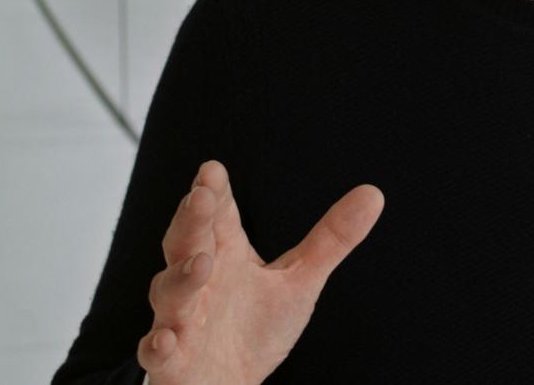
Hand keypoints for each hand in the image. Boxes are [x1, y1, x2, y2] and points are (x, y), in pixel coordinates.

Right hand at [137, 160, 383, 384]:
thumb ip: (332, 238)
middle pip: (186, 243)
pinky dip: (159, 347)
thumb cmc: (256, 329)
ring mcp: (180, 320)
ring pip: (171, 293)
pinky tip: (165, 341)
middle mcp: (198, 281)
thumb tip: (374, 193)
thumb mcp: (300, 279)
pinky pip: (159, 353)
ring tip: (201, 263)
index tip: (213, 169)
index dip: (213, 193)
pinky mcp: (173, 362)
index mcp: (226, 254)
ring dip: (181, 278)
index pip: (217, 215)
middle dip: (191, 220)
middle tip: (200, 196)